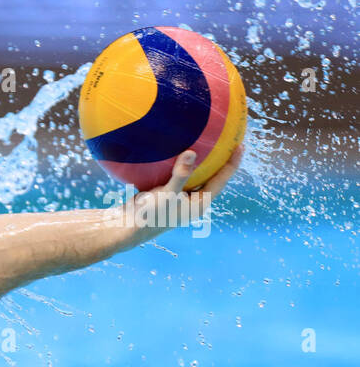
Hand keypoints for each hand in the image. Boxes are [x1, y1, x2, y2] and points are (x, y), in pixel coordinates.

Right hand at [125, 144, 243, 233]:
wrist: (125, 227)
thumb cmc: (150, 215)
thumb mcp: (167, 194)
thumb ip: (180, 175)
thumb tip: (192, 152)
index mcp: (199, 204)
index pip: (221, 180)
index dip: (232, 163)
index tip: (240, 144)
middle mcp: (192, 201)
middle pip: (211, 177)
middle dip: (219, 160)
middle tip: (227, 139)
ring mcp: (179, 198)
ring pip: (194, 176)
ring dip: (199, 161)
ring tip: (204, 141)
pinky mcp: (165, 194)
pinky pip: (176, 175)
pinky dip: (178, 164)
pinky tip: (175, 149)